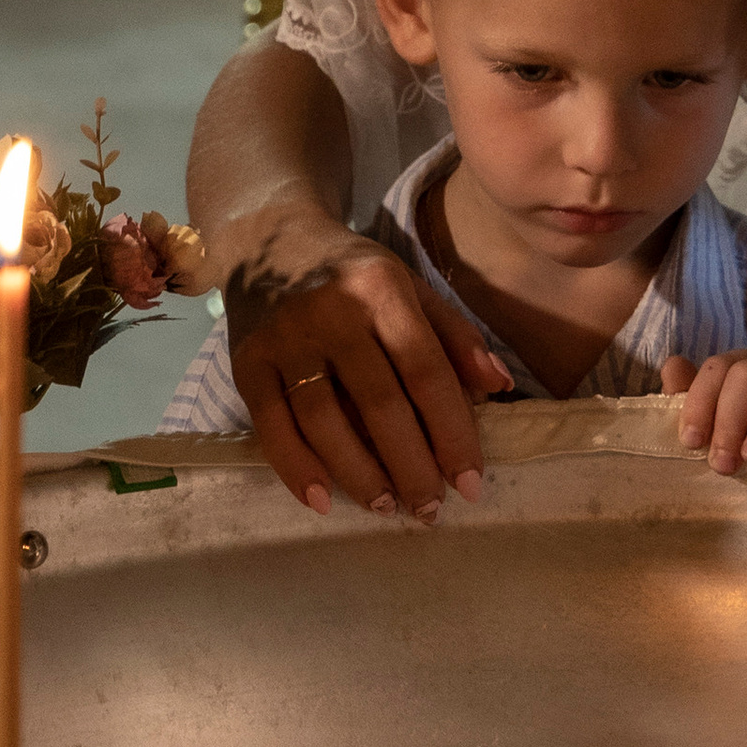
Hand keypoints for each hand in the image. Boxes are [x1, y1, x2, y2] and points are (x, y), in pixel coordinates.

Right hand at [230, 226, 510, 521]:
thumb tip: (500, 388)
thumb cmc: (351, 273)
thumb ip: (455, 336)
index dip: (452, 432)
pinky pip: (271, 426)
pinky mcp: (246, 363)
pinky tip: (322, 500)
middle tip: (431, 509)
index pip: (426, 371)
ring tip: (387, 506)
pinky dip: (296, 469)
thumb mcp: (410, 285)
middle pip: (379, 403)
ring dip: (359, 474)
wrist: (267, 237)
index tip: (470, 483)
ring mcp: (284, 339)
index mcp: (382, 289)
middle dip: (411, 465)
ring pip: (325, 421)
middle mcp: (332, 312)